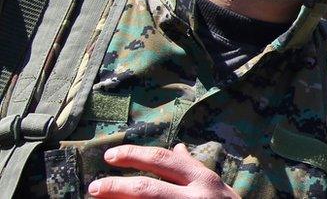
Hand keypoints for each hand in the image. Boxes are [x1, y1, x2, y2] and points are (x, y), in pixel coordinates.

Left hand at [88, 143, 238, 198]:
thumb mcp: (214, 185)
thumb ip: (194, 169)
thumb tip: (178, 148)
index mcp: (203, 179)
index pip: (164, 161)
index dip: (135, 155)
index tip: (111, 156)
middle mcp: (195, 196)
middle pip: (147, 188)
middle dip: (117, 186)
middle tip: (95, 186)